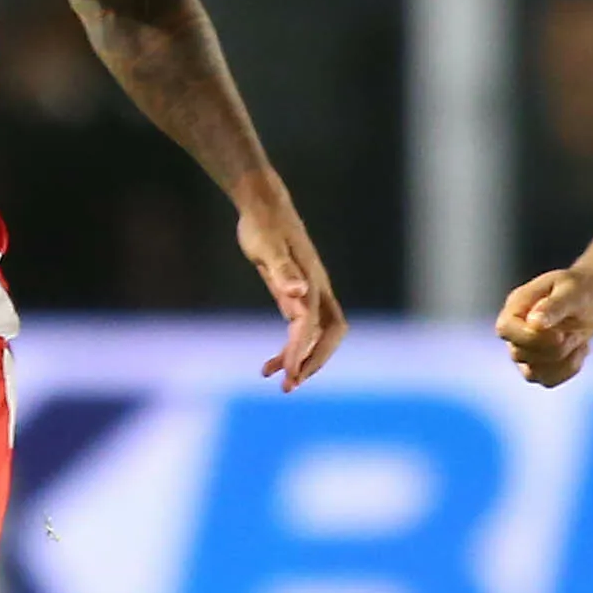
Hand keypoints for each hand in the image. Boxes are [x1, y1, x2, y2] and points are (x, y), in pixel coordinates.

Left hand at [238, 193, 343, 387]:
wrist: (263, 207)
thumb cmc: (264, 225)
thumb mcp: (268, 247)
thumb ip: (283, 271)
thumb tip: (300, 293)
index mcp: (313, 283)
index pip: (314, 325)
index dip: (303, 350)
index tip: (289, 373)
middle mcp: (316, 291)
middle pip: (328, 335)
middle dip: (313, 361)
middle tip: (291, 385)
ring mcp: (308, 294)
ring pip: (314, 336)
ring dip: (300, 360)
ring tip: (279, 381)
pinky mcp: (295, 296)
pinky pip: (299, 330)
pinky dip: (287, 349)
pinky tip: (267, 366)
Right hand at [497, 265, 592, 387]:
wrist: (591, 297)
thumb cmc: (579, 289)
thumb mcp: (571, 291)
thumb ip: (553, 306)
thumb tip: (534, 323)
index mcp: (516, 307)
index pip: (505, 329)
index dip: (529, 338)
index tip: (559, 335)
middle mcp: (515, 331)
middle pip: (520, 354)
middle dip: (555, 347)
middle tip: (576, 329)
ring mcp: (524, 351)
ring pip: (533, 373)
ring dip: (564, 359)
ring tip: (579, 337)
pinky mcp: (538, 367)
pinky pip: (548, 380)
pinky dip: (570, 368)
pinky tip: (580, 349)